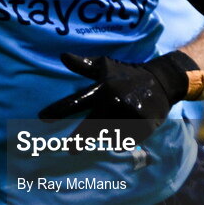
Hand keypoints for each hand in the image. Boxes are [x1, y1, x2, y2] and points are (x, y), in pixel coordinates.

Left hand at [38, 51, 201, 144]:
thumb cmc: (128, 74)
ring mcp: (129, 116)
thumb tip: (61, 56)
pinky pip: (125, 140)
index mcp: (103, 88)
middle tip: (69, 148)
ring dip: (103, 137)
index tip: (42, 117)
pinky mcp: (143, 128)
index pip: (76, 101)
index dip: (58, 110)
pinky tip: (122, 132)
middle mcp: (115, 102)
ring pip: (108, 135)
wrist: (162, 82)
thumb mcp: (105, 66)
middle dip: (78, 139)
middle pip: (91, 127)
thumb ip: (83, 65)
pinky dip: (120, 139)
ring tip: (103, 132)